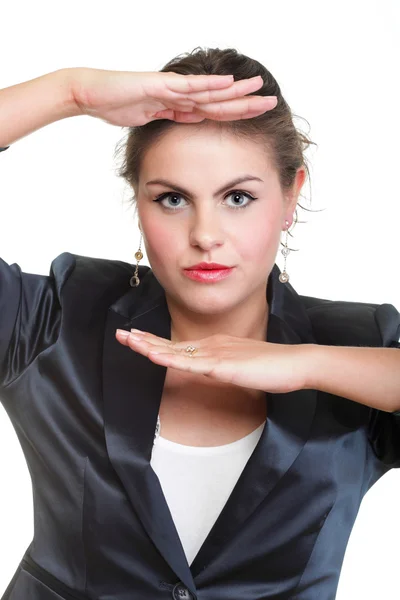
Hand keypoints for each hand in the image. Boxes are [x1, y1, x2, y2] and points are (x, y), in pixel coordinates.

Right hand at [70, 67, 276, 125]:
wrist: (92, 94)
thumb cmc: (117, 105)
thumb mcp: (151, 120)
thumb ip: (171, 119)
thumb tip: (190, 123)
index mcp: (180, 106)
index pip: (215, 111)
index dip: (237, 113)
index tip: (257, 116)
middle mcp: (181, 95)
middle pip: (219, 100)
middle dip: (246, 102)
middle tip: (272, 101)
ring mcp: (172, 89)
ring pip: (210, 92)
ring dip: (235, 91)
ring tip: (258, 87)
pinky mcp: (160, 86)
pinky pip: (188, 87)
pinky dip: (208, 86)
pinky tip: (228, 83)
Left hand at [115, 329, 307, 393]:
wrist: (294, 363)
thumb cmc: (273, 367)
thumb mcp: (241, 367)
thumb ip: (225, 368)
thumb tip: (213, 372)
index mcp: (215, 346)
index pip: (179, 345)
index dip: (155, 342)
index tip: (135, 338)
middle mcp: (211, 345)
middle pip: (171, 344)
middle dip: (143, 339)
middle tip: (120, 334)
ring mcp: (216, 354)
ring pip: (175, 351)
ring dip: (149, 346)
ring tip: (127, 340)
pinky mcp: (222, 366)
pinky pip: (190, 364)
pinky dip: (169, 359)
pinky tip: (153, 356)